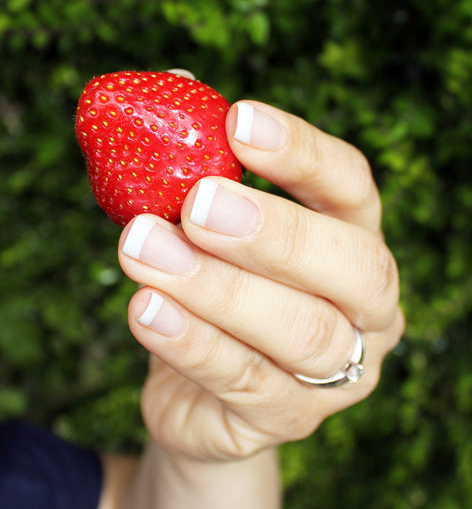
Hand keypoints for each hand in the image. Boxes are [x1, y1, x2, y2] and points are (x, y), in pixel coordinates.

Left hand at [118, 99, 404, 460]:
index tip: (237, 120)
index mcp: (353, 242)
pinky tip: (145, 309)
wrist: (199, 392)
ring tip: (142, 250)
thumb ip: (194, 172)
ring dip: (217, 288)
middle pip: (351, 266)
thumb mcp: (204, 235)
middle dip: (273, 232)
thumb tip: (172, 88)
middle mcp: (365, 308)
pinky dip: (194, 343)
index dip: (302, 154)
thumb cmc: (210, 294)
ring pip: (300, 331)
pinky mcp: (291, 420)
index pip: (351, 189)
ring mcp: (339, 373)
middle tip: (196, 203)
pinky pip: (249, 383)